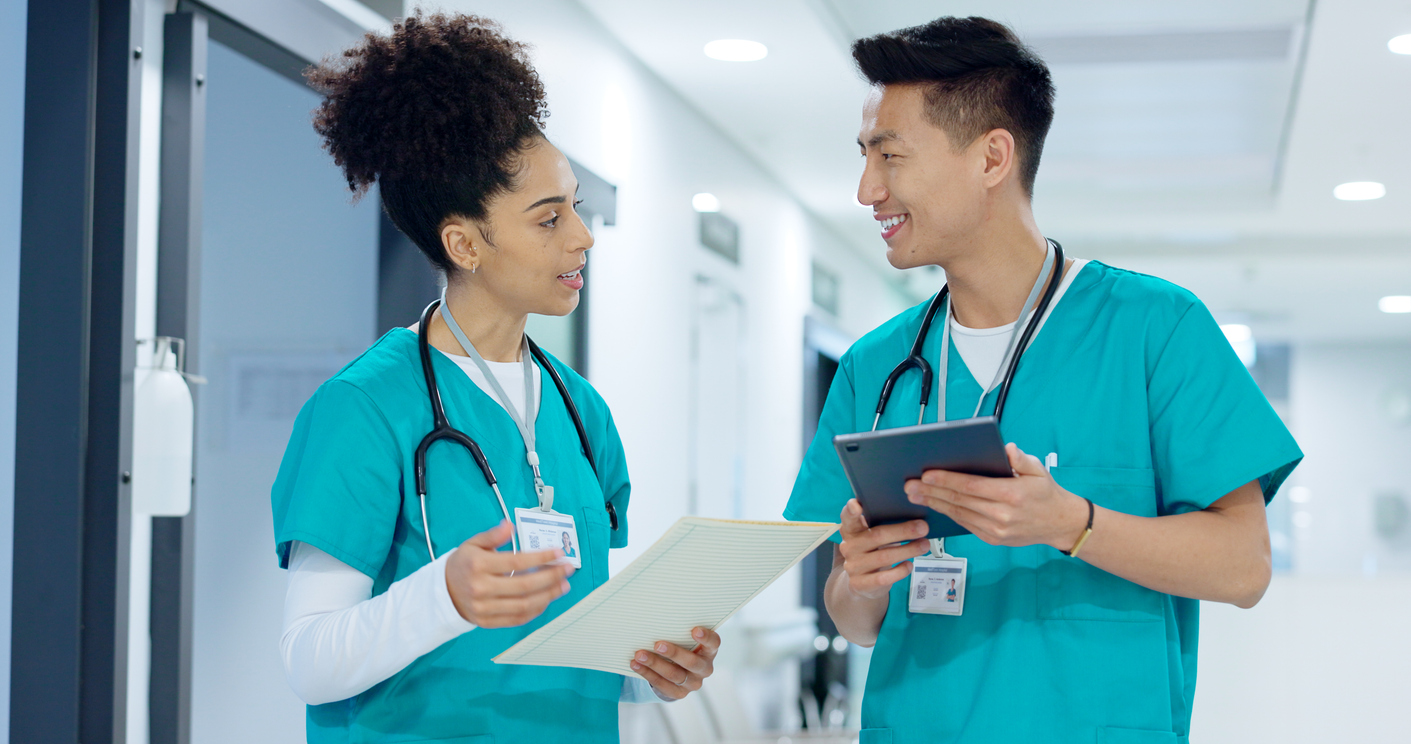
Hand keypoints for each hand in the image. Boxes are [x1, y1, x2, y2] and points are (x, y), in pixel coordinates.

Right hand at [445, 521, 574, 627]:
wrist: (444, 591)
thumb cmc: (464, 564)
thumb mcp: (474, 543)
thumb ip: (493, 535)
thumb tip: (510, 526)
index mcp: (478, 566)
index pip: (516, 563)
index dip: (541, 557)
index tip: (558, 553)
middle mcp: (481, 589)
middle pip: (524, 586)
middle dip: (551, 577)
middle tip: (568, 569)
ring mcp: (484, 608)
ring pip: (524, 605)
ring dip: (549, 595)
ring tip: (563, 585)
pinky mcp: (487, 622)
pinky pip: (517, 619)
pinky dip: (536, 610)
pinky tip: (547, 599)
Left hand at [630, 627, 720, 699]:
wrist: (679, 671)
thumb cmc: (682, 647)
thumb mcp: (686, 639)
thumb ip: (680, 631)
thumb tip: (658, 617)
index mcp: (709, 651)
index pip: (714, 643)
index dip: (706, 638)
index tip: (695, 630)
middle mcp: (704, 668)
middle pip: (691, 662)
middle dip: (674, 653)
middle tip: (657, 644)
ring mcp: (692, 683)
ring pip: (673, 674)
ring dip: (654, 664)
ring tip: (640, 654)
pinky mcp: (679, 693)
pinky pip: (662, 684)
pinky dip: (647, 673)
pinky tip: (636, 665)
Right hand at [836, 499, 930, 599]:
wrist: (862, 583)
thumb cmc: (873, 552)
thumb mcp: (873, 537)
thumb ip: (883, 526)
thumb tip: (915, 519)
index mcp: (851, 530)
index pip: (847, 517)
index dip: (851, 511)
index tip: (857, 505)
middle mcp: (849, 546)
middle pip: (876, 536)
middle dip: (903, 531)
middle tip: (923, 527)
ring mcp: (853, 566)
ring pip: (883, 557)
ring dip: (908, 550)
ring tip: (924, 545)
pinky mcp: (860, 583)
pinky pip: (883, 577)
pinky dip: (899, 571)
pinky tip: (909, 565)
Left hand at [904, 443, 1086, 548]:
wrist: (1060, 523)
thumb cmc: (1046, 492)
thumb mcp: (1038, 469)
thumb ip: (1021, 458)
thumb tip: (1005, 448)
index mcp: (1012, 494)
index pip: (971, 486)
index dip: (946, 480)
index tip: (926, 474)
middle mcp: (1002, 515)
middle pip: (959, 501)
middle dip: (931, 492)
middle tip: (910, 485)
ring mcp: (996, 530)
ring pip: (959, 514)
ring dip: (934, 504)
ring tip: (915, 495)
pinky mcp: (993, 539)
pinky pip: (965, 524)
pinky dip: (948, 514)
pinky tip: (935, 505)